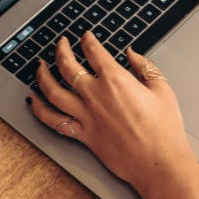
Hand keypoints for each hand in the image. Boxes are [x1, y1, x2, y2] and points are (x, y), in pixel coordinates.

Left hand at [27, 33, 198, 198]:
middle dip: (61, 50)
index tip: (86, 37)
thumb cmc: (164, 129)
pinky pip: (53, 121)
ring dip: (42, 75)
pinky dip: (39, 110)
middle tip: (60, 44)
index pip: (94, 51)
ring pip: (53, 91)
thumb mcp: (162, 89)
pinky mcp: (83, 135)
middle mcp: (96, 95)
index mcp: (116, 80)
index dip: (87, 40)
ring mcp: (86, 116)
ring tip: (40, 66)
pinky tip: (33, 101)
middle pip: (68, 66)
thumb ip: (145, 66)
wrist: (158, 161)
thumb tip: (132, 54)